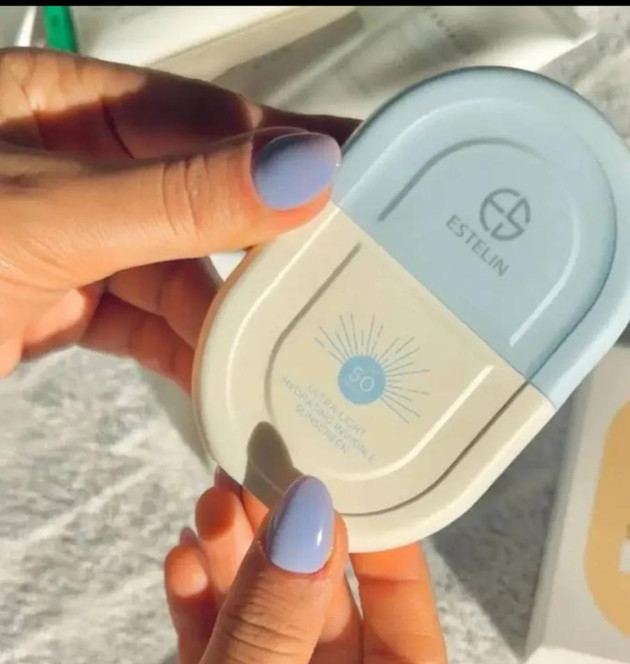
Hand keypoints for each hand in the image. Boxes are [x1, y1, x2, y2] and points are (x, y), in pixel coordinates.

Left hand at [0, 48, 355, 387]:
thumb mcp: (49, 212)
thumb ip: (177, 199)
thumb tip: (299, 174)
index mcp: (61, 104)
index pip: (203, 118)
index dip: (285, 148)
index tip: (359, 171)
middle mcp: (74, 167)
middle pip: (201, 201)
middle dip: (263, 243)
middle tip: (340, 264)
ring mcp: (69, 239)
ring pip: (178, 271)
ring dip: (224, 314)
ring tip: (281, 340)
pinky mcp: (64, 303)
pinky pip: (145, 323)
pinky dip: (182, 350)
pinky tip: (220, 372)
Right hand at [141, 473, 448, 663]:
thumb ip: (268, 634)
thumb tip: (307, 520)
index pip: (412, 656)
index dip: (390, 569)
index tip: (355, 498)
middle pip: (328, 633)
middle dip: (288, 554)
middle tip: (261, 483)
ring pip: (269, 641)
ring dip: (237, 571)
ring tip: (215, 507)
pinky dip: (201, 615)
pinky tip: (186, 561)